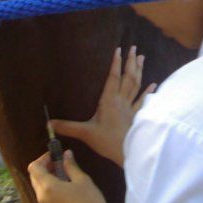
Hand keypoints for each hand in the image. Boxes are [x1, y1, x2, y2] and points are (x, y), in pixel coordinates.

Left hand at [28, 150, 107, 202]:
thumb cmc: (88, 201)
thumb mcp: (82, 180)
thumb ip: (71, 165)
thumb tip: (66, 153)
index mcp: (47, 186)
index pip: (34, 167)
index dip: (43, 158)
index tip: (55, 155)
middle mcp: (41, 195)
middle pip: (34, 175)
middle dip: (44, 166)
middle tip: (59, 163)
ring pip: (38, 185)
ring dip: (46, 176)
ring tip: (63, 173)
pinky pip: (43, 193)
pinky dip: (48, 185)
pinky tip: (63, 184)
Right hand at [51, 46, 155, 166]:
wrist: (129, 154)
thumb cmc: (107, 142)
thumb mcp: (85, 133)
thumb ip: (67, 127)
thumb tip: (48, 123)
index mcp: (109, 101)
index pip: (113, 78)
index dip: (115, 63)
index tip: (118, 49)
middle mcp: (121, 101)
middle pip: (128, 78)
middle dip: (130, 62)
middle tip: (134, 48)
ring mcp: (131, 108)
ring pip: (136, 86)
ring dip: (139, 71)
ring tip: (142, 58)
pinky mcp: (138, 117)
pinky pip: (143, 101)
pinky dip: (148, 92)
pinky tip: (154, 85)